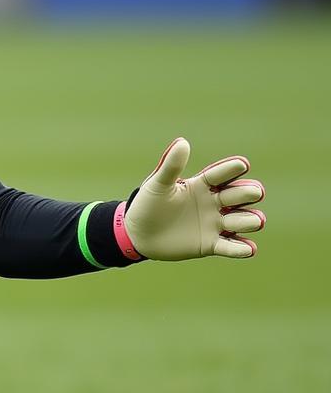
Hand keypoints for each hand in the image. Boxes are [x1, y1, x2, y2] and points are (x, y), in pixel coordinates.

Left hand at [122, 138, 265, 260]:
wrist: (138, 234)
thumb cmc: (147, 205)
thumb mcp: (157, 184)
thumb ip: (171, 166)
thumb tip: (182, 142)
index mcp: (202, 185)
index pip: (222, 174)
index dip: (232, 169)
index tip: (242, 164)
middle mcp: (214, 203)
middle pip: (240, 195)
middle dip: (248, 193)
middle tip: (253, 192)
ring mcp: (214, 224)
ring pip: (241, 220)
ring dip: (250, 220)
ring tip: (255, 221)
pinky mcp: (210, 245)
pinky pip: (230, 247)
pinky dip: (240, 249)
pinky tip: (248, 249)